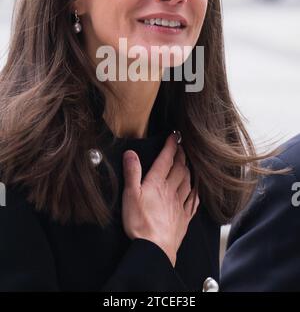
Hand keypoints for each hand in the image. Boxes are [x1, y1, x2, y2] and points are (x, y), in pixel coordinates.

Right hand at [122, 132, 199, 266]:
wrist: (154, 249)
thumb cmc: (139, 223)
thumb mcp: (130, 195)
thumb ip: (132, 172)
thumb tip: (131, 153)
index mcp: (157, 183)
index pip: (166, 159)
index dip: (171, 145)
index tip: (175, 135)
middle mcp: (171, 190)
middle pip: (180, 168)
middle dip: (181, 155)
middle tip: (182, 147)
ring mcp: (180, 204)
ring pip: (188, 182)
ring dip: (189, 170)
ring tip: (188, 164)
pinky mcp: (184, 218)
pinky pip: (193, 201)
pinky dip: (196, 191)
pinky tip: (196, 190)